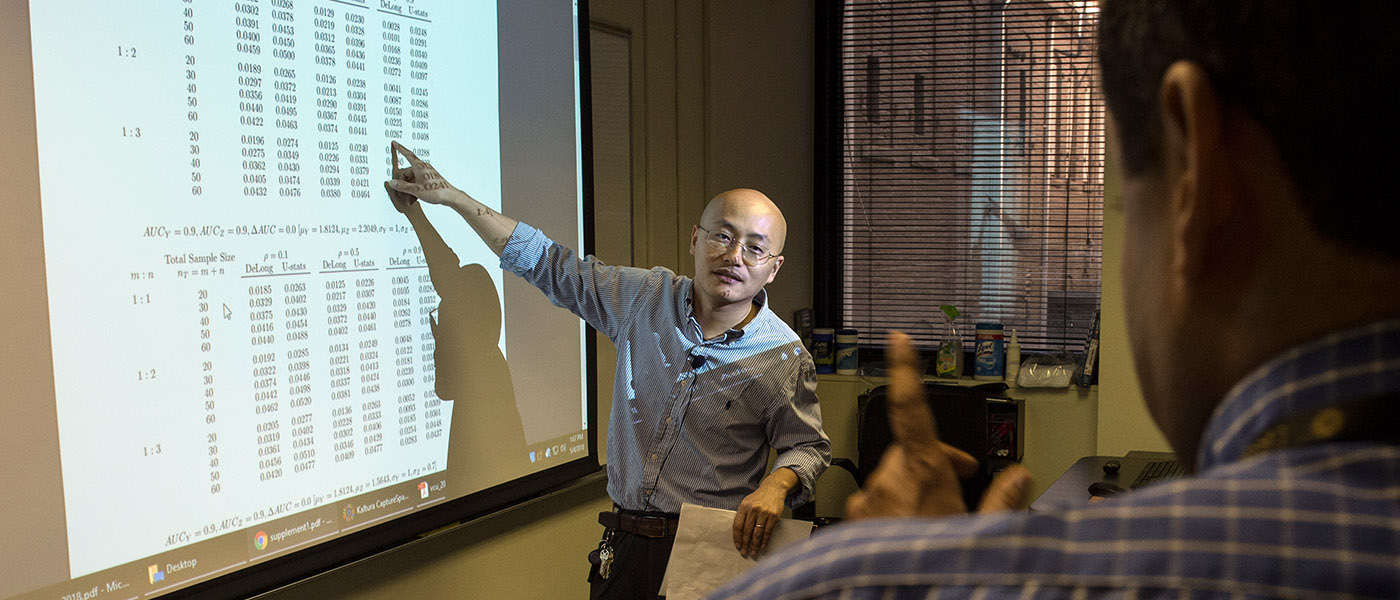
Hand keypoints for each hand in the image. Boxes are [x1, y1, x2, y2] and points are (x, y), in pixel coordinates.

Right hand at [384, 141, 469, 208]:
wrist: (449, 196)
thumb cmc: (436, 191)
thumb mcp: (416, 190)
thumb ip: (402, 186)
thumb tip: (393, 183)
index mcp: (420, 166)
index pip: (407, 155)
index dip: (400, 149)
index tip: (395, 143)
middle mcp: (423, 168)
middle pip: (408, 173)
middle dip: (403, 184)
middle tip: (401, 194)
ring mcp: (427, 174)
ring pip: (412, 179)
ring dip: (409, 189)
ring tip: (409, 199)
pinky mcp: (429, 180)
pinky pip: (418, 183)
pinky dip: (414, 190)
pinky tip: (414, 198)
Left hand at [732, 468, 795, 557]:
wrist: (774, 489)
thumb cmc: (759, 498)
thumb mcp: (747, 502)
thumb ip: (742, 515)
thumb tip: (738, 534)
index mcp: (744, 507)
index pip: (737, 525)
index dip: (737, 538)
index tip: (738, 546)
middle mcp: (753, 510)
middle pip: (747, 531)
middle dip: (745, 544)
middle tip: (744, 553)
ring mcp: (764, 513)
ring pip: (757, 533)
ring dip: (755, 545)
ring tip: (753, 552)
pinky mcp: (774, 516)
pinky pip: (768, 531)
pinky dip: (765, 541)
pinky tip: (762, 547)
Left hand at [844, 331, 1032, 518]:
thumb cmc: (936, 574)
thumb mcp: (982, 535)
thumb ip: (1001, 502)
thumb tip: (1020, 478)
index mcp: (924, 473)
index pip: (911, 407)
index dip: (904, 370)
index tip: (898, 341)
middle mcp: (888, 481)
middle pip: (907, 451)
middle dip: (931, 463)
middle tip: (958, 488)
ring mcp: (866, 501)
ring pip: (889, 480)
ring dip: (909, 491)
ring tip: (934, 523)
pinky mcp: (853, 522)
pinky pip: (872, 504)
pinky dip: (889, 511)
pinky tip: (908, 533)